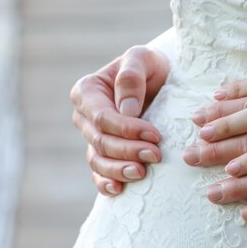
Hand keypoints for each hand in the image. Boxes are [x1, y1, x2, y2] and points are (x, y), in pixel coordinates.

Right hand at [70, 46, 168, 195]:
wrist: (161, 79)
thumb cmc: (149, 65)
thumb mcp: (142, 58)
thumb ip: (131, 77)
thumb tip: (126, 109)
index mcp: (87, 92)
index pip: (102, 118)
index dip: (126, 130)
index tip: (154, 135)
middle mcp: (85, 117)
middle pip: (101, 141)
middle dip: (128, 151)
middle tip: (156, 155)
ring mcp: (93, 137)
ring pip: (99, 160)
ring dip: (119, 170)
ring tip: (142, 173)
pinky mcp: (104, 153)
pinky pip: (99, 173)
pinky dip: (106, 183)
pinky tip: (119, 189)